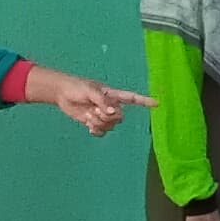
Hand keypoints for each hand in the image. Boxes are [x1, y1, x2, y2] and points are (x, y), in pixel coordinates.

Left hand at [24, 67, 153, 135]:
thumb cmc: (77, 87)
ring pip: (109, 127)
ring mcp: (102, 115)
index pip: (132, 98)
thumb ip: (103, 101)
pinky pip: (101, 133)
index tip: (157, 103)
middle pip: (119, 118)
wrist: (62, 94)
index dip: (144, 101)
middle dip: (107, 118)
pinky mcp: (93, 122)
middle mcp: (110, 106)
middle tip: (94, 111)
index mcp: (113, 95)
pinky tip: (88, 126)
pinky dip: (95, 131)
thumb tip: (113, 112)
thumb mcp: (90, 91)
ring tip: (87, 115)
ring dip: (98, 123)